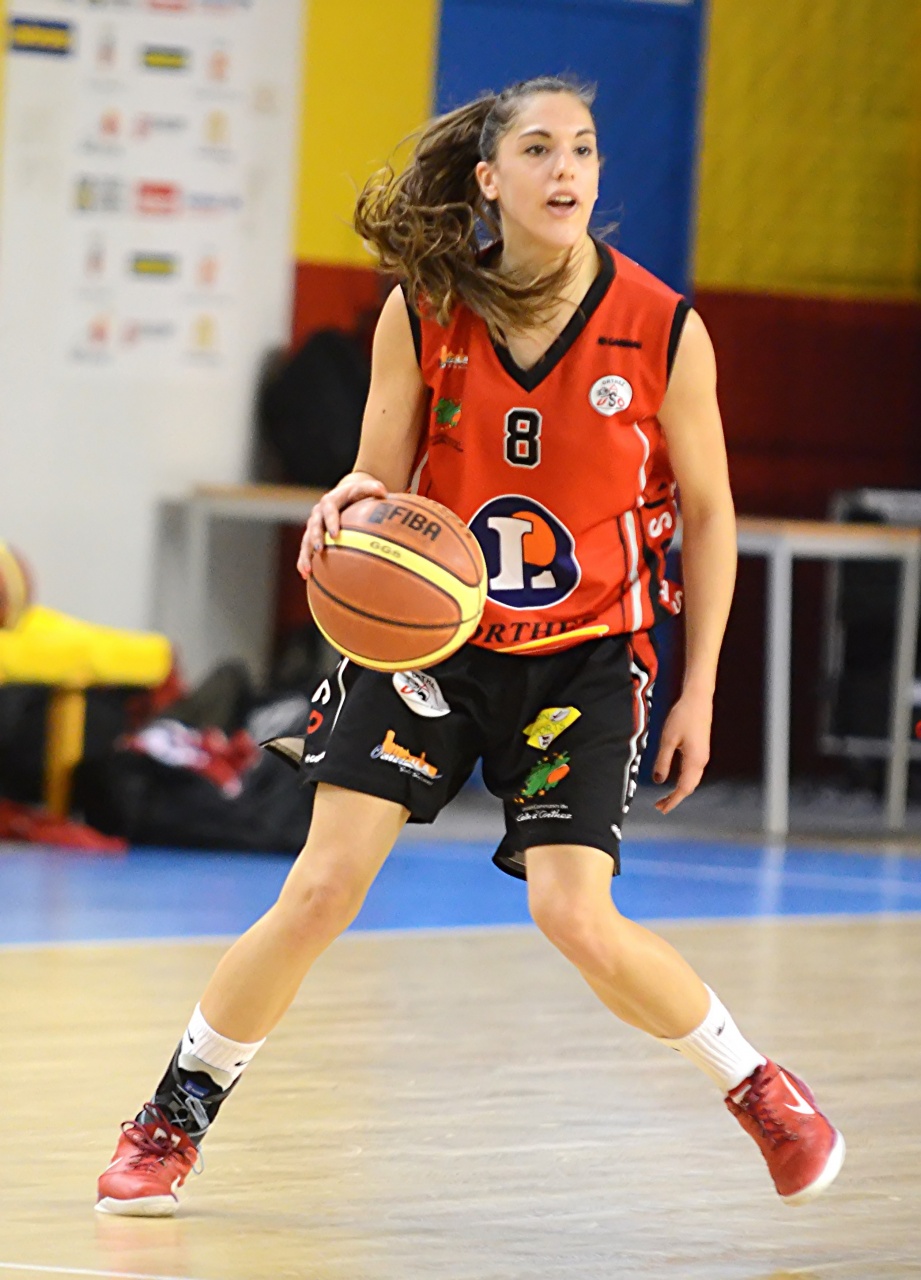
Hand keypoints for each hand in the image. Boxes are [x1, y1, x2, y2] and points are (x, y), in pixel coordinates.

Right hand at [297, 475, 387, 578]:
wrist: (344, 496)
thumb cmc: (357, 494)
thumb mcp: (364, 489)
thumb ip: (372, 489)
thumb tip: (383, 491)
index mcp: (329, 501)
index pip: (329, 510)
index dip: (331, 521)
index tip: (335, 534)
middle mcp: (318, 513)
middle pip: (314, 526)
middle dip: (315, 538)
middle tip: (319, 550)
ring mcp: (313, 526)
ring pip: (306, 541)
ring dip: (306, 555)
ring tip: (308, 571)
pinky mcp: (312, 537)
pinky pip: (306, 550)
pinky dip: (304, 561)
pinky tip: (305, 576)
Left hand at [652, 688, 712, 814]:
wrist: (698, 699)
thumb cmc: (683, 716)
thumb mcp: (668, 740)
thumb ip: (663, 761)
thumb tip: (659, 780)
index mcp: (694, 761)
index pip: (683, 788)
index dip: (672, 801)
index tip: (661, 809)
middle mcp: (701, 761)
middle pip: (689, 787)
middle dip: (675, 799)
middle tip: (660, 806)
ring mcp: (702, 755)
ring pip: (692, 780)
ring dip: (679, 790)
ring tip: (665, 796)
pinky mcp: (700, 750)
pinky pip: (693, 772)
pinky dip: (683, 781)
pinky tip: (674, 779)